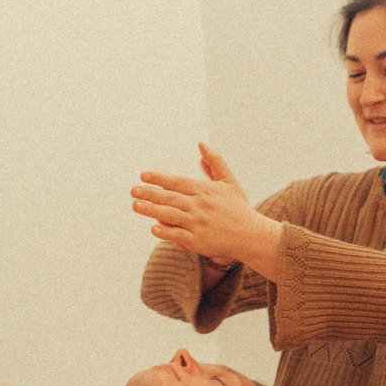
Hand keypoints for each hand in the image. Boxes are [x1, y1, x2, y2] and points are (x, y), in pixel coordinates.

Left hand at [131, 143, 274, 267]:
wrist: (252, 236)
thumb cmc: (239, 208)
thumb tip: (201, 144)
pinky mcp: (199, 241)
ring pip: (171, 215)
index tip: (143, 175)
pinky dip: (166, 232)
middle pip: (170, 198)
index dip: (159, 178)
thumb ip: (214, 162)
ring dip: (152, 210)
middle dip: (150, 193)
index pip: (177, 182)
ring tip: (136, 205)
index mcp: (205, 191)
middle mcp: (200, 206)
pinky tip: (153, 228)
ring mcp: (199, 224)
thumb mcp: (229, 181)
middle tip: (133, 190)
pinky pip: (179, 235)